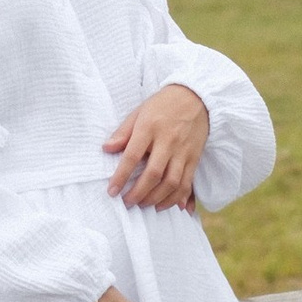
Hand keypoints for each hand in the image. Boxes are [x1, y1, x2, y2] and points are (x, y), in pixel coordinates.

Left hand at [102, 82, 209, 210]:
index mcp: (150, 127)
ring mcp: (183, 151)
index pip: (132, 156)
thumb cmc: (162, 105)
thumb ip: (123, 132)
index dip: (121, 177)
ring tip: (143, 204)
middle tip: (127, 202)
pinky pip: (187, 183)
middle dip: (139, 193)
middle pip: (154, 174)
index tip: (112, 191)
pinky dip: (176, 198)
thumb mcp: (139, 112)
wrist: (196, 97)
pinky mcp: (194, 158)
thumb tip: (106, 149)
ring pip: (172, 183)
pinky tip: (164, 205)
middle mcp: (168, 141)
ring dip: (156, 198)